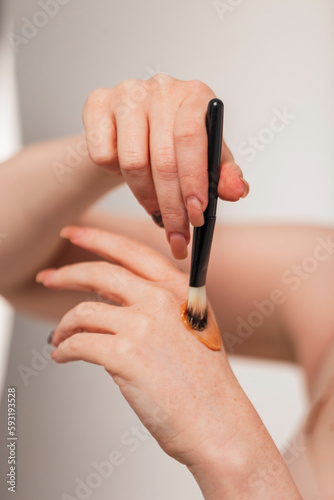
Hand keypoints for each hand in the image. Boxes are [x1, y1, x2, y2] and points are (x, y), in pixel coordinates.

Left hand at [35, 225, 247, 467]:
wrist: (217, 421)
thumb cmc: (205, 381)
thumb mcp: (191, 325)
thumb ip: (157, 304)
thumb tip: (109, 299)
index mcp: (178, 288)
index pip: (130, 251)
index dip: (97, 238)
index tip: (74, 233)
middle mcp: (160, 299)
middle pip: (100, 273)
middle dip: (66, 274)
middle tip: (49, 277)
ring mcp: (143, 326)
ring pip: (83, 312)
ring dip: (64, 325)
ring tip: (59, 337)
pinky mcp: (125, 356)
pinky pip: (79, 344)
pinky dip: (65, 350)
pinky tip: (64, 356)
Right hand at [82, 75, 248, 258]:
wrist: (133, 128)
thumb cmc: (174, 143)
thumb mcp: (206, 158)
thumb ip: (223, 174)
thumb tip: (236, 191)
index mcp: (196, 95)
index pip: (192, 138)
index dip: (193, 181)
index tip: (196, 215)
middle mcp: (161, 88)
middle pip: (162, 157)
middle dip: (171, 206)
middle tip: (177, 236)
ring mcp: (126, 92)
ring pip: (131, 161)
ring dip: (144, 197)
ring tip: (155, 209)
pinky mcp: (97, 103)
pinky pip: (103, 155)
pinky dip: (114, 174)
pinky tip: (126, 172)